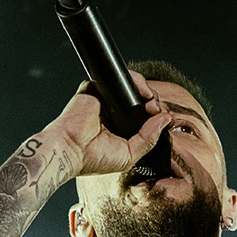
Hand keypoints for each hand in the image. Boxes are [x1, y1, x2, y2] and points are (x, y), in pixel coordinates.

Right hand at [45, 71, 172, 178]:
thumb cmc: (93, 159)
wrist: (70, 150)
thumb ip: (149, 139)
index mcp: (121, 130)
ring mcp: (105, 100)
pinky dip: (134, 80)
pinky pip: (118, 78)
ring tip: (151, 102)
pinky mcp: (95, 88)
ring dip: (147, 90)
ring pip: (132, 87)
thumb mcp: (129, 155)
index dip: (157, 116)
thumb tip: (166, 120)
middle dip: (155, 102)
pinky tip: (141, 92)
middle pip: (141, 100)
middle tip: (157, 110)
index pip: (145, 117)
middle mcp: (114, 113)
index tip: (162, 119)